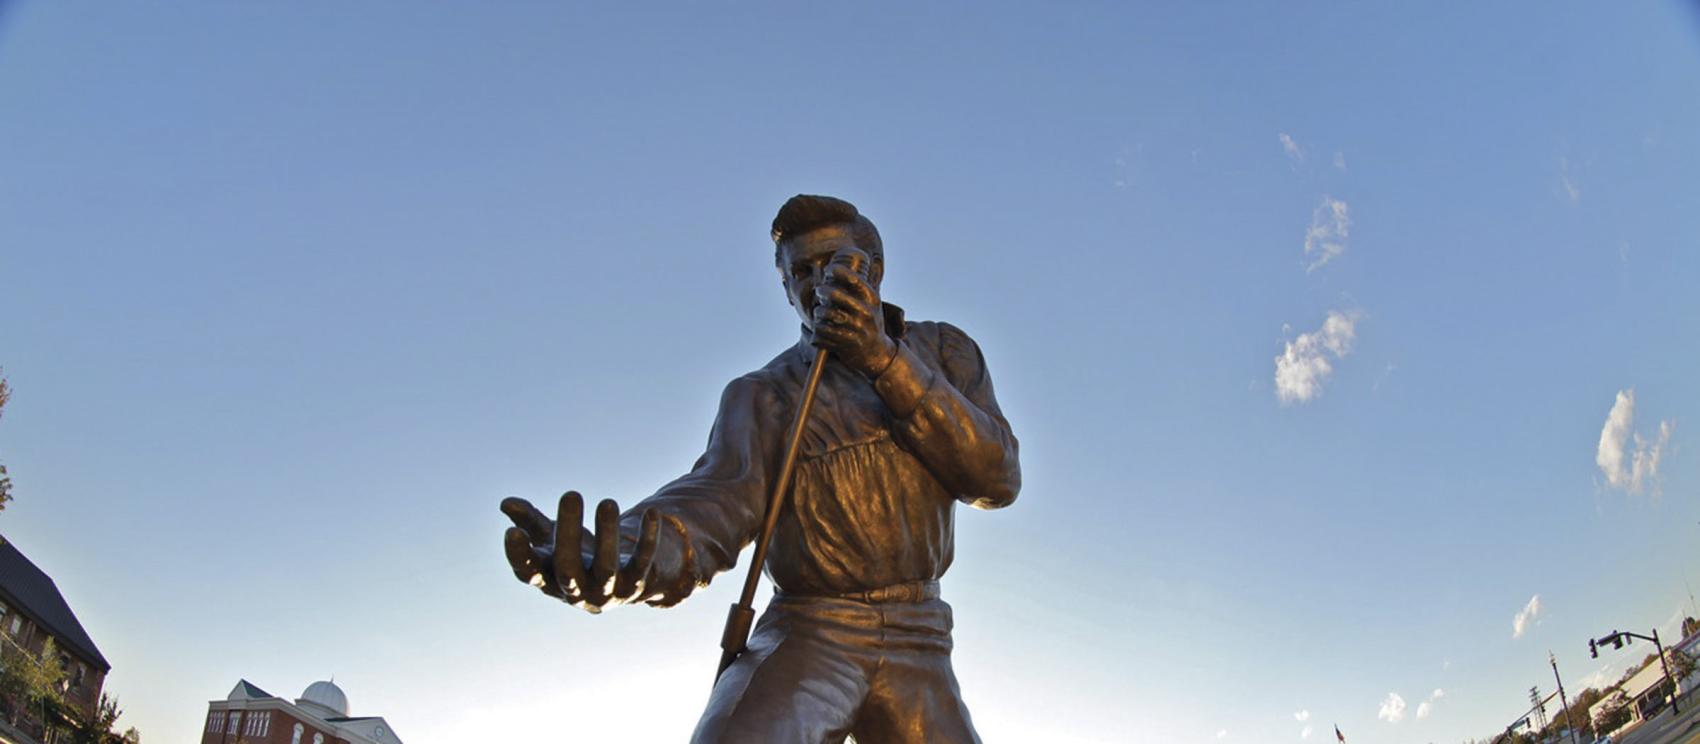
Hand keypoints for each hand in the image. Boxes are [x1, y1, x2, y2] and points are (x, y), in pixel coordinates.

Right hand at [500, 491, 659, 612]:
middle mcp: (576, 592)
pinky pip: (642, 562)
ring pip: (607, 567)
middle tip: (571, 494)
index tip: (513, 532)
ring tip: (607, 501)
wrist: (616, 582)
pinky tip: (652, 512)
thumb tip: (506, 503)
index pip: (529, 573)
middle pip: (568, 568)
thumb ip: (530, 521)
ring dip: (608, 534)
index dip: (520, 557)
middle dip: (569, 532)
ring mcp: (607, 592)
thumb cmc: (575, 554)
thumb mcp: (551, 538)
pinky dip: (648, 539)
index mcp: (549, 581)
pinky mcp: (636, 585)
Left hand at [811, 247, 896, 376]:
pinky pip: (822, 332)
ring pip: (825, 313)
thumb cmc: (868, 322)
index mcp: (872, 299)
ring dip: (818, 313)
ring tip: (820, 313)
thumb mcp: (871, 303)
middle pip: (834, 294)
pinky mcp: (846, 344)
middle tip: (819, 291)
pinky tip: (820, 330)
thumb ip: (857, 288)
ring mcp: (856, 329)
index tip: (829, 270)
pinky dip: (817, 331)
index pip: (853, 279)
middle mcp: (865, 312)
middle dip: (822, 291)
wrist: (877, 354)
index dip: (837, 271)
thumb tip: (837, 266)